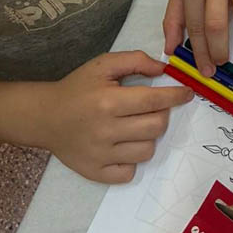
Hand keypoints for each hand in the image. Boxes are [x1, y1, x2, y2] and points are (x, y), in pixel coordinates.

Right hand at [43, 51, 193, 183]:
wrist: (45, 117)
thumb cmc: (78, 88)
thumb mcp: (103, 64)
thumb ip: (135, 60)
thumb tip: (163, 69)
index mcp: (108, 101)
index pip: (155, 100)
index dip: (176, 96)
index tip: (186, 93)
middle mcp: (106, 130)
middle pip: (156, 126)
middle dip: (162, 114)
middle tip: (153, 108)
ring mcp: (101, 154)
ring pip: (147, 150)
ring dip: (148, 137)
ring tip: (136, 126)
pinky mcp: (96, 172)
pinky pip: (130, 172)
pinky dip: (132, 160)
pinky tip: (124, 145)